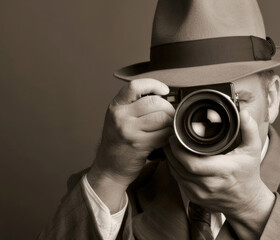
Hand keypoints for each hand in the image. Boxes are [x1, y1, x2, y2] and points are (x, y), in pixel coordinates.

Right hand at [87, 78, 174, 211]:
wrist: (109, 168)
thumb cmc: (118, 143)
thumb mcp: (119, 118)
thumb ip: (135, 106)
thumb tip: (162, 96)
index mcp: (116, 106)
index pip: (135, 86)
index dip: (153, 85)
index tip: (164, 90)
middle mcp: (120, 116)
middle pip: (154, 102)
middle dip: (168, 108)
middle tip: (170, 115)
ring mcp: (129, 131)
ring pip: (161, 117)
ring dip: (170, 122)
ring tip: (168, 127)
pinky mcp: (140, 145)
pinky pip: (163, 134)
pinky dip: (169, 135)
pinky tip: (165, 138)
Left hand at [164, 110, 274, 237]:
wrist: (246, 202)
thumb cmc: (248, 175)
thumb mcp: (253, 150)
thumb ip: (250, 130)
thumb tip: (244, 114)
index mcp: (223, 171)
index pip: (193, 164)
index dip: (179, 150)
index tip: (176, 137)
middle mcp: (210, 185)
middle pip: (181, 168)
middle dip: (172, 152)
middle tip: (170, 138)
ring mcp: (200, 193)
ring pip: (177, 175)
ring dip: (171, 160)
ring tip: (171, 146)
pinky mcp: (195, 198)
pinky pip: (179, 182)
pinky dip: (175, 169)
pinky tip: (176, 160)